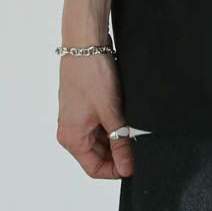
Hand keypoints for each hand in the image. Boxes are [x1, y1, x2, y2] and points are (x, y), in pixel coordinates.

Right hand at [56, 53, 134, 179]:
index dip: (116, 169)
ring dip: (118, 135)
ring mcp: (78, 117)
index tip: (136, 163)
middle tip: (140, 143)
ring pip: (101, 138)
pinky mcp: (85, 105)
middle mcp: (71, 130)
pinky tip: (128, 114)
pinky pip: (101, 123)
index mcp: (71, 138)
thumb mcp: (110, 111)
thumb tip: (127, 167)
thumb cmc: (91, 74)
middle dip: (119, 151)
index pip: (94, 168)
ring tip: (134, 126)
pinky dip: (114, 122)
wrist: (85, 41)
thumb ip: (120, 141)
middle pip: (98, 154)